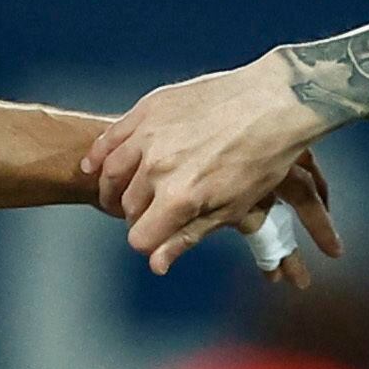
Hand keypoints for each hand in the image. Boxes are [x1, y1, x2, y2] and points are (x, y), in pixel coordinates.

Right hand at [84, 63, 328, 275]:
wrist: (274, 103)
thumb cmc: (261, 158)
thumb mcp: (231, 208)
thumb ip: (187, 235)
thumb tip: (157, 264)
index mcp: (180, 198)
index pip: (140, 238)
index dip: (150, 243)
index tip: (158, 239)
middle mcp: (158, 168)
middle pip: (128, 207)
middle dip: (139, 217)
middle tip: (154, 214)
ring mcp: (149, 136)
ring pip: (112, 174)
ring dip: (113, 190)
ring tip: (122, 196)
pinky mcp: (148, 110)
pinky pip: (110, 138)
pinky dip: (97, 155)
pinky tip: (94, 166)